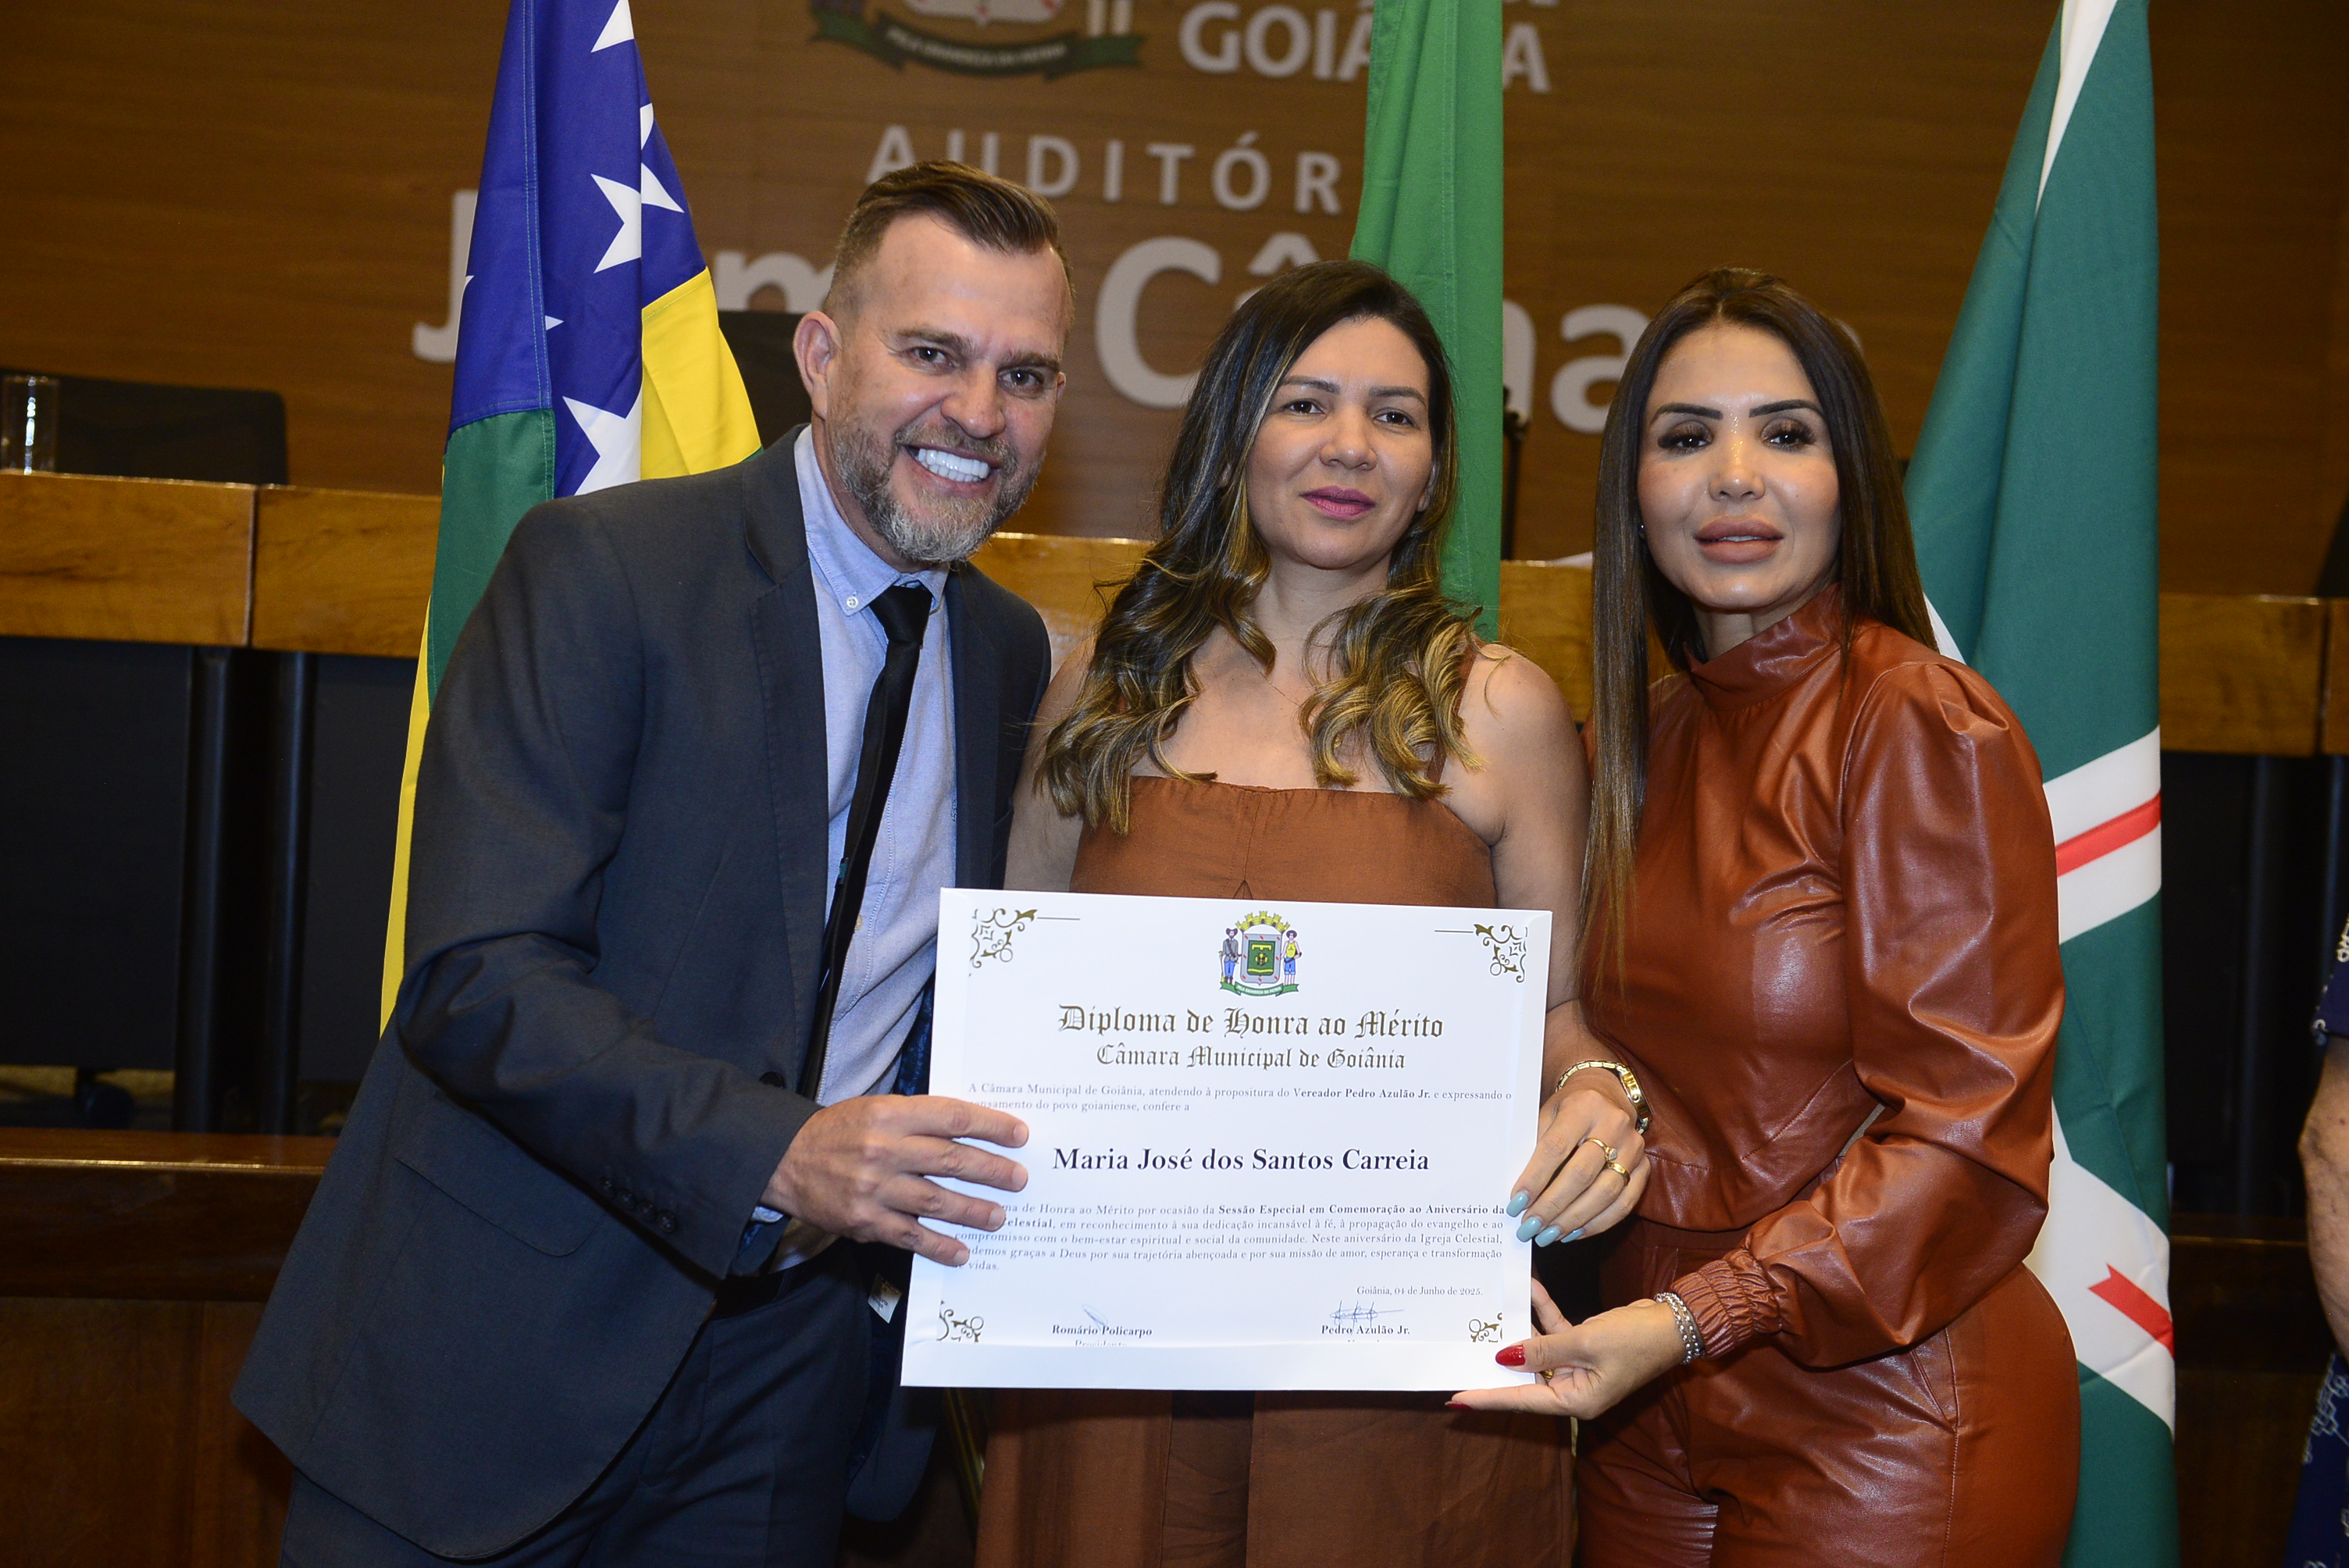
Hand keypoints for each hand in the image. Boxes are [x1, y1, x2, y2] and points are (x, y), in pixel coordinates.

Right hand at [762, 1095, 1028, 1265]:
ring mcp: (874, 1188)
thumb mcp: (876, 1109)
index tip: (1019, 1135)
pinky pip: (911, 1236)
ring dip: (973, 1210)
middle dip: (991, 1171)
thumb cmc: (839, 1132)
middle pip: (951, 1160)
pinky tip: (961, 1252)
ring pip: (936, 1200)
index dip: (990, 1126)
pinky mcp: (864, 1221)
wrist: (784, 1161)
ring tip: (998, 1217)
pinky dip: (939, 1246)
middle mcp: (884, 1149)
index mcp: (890, 1114)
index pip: (952, 1117)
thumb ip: (918, 1119)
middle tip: (1018, 1179)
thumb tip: (971, 1132)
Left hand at [1448, 1282, 1684, 1419]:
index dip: (1487, 1398)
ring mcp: (1579, 1367)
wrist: (1675, 1323)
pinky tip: (1529, 1288)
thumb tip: (1505, 1357)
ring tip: (1487, 1313)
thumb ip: (1543, 1349)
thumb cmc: (1636, 1340)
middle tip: (1460, 1352)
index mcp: (1576, 1401)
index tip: (1455, 1400)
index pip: (1521, 1400)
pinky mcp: (1584, 1345)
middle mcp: (1574, 1389)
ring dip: (1519, 1328)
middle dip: (1496, 1361)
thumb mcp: (1585, 1343)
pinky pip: (1555, 1329)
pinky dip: (1543, 1311)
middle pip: (1525, 1378)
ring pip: (1537, 1349)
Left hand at [1506, 1068, 1647, 1246]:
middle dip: (1552, 1206)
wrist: (1606, 1094)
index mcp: (1583, 1106)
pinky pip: (1624, 1204)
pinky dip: (1596, 1223)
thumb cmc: (1567, 1108)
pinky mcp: (1645, 1168)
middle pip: (1581, 1174)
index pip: (1555, 1147)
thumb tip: (1520, 1195)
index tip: (1516, 1204)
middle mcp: (1613, 1125)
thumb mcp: (1546, 1114)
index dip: (1534, 1179)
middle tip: (1529, 1226)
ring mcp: (1634, 1147)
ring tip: (1547, 1235)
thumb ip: (1535, 1147)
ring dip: (1573, 1219)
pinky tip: (1572, 1232)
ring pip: (1605, 1193)